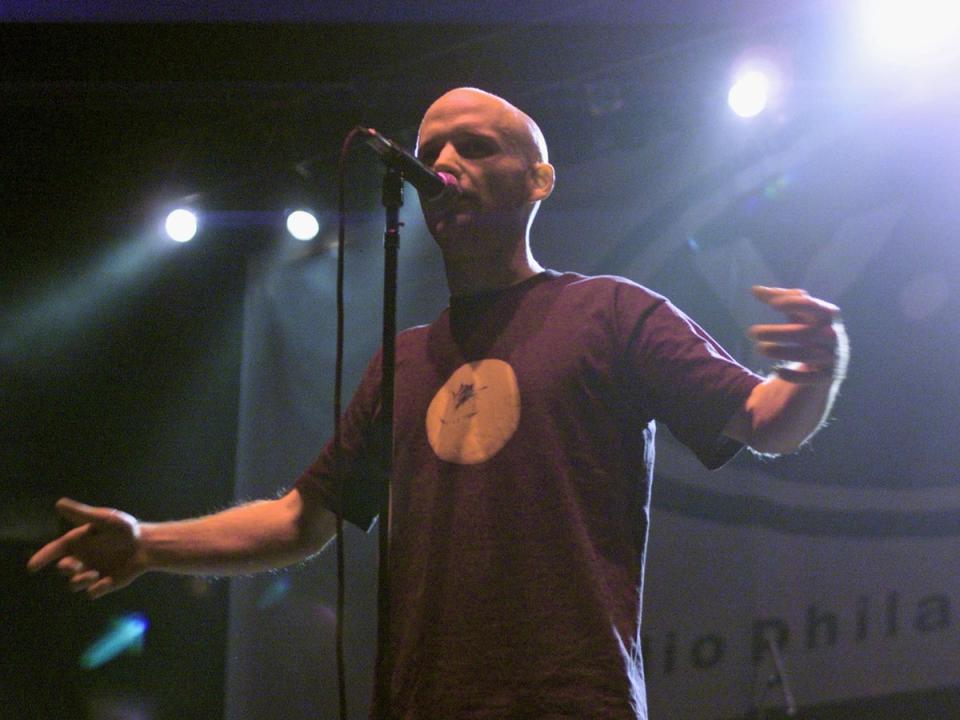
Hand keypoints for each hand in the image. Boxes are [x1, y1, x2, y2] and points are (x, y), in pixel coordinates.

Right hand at [27, 498, 146, 598]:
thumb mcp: (105, 519)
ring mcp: (91, 572)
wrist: (147, 545)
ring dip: (80, 581)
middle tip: (74, 565)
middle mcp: (81, 558)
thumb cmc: (125, 529)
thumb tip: (59, 504)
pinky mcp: (103, 584)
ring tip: (93, 575)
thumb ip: (83, 514)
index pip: (54, 550)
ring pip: (75, 584)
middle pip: (63, 569)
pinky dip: (98, 589)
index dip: (42, 557)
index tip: (32, 566)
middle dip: (65, 568)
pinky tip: (106, 582)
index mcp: (78, 542)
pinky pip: (94, 592)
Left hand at [748, 286, 848, 383]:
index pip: (814, 307)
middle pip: (807, 333)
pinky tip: (776, 372)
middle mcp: (833, 335)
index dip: (795, 304)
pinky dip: (795, 376)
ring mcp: (833, 356)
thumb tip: (755, 289)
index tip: (772, 304)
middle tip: (752, 332)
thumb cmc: (808, 327)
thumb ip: (778, 299)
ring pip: (808, 356)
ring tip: (759, 348)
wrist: (829, 357)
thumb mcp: (796, 312)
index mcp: (828, 315)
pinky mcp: (828, 376)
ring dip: (781, 352)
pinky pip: (813, 378)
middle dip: (778, 333)